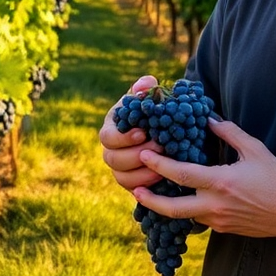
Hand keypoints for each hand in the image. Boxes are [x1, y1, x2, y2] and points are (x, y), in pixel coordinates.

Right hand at [99, 75, 162, 189]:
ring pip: (122, 177)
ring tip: (164, 166)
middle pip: (112, 159)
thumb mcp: (151, 98)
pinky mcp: (132, 183)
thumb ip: (146, 89)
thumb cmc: (156, 112)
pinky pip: (134, 191)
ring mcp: (120, 168)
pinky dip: (147, 186)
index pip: (107, 136)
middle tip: (160, 149)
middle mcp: (111, 150)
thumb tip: (144, 84)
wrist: (168, 132)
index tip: (143, 133)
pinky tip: (164, 177)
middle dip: (136, 155)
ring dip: (143, 173)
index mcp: (112, 128)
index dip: (123, 137)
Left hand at [133, 116, 275, 237]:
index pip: (181, 174)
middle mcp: (215, 205)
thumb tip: (208, 118)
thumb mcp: (254, 150)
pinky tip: (181, 203)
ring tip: (151, 195)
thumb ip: (229, 133)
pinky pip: (198, 221)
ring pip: (183, 216)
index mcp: (220, 183)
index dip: (159, 164)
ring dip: (167, 207)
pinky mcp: (223, 230)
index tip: (144, 155)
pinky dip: (187, 212)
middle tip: (135, 188)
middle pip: (172, 208)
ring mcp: (218, 221)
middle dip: (150, 199)